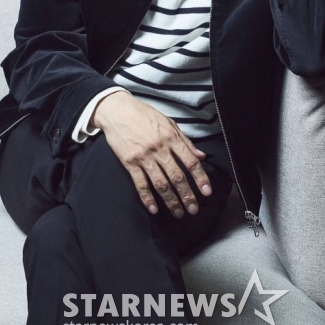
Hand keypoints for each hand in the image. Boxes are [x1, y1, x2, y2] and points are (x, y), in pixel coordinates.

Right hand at [91, 91, 212, 217]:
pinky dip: (147, 198)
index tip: (207, 192)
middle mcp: (159, 148)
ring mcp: (144, 157)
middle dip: (187, 195)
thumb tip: (201, 156)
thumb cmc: (144, 115)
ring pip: (160, 183)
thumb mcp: (169, 122)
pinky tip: (154, 209)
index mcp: (171, 137)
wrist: (117, 110)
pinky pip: (140, 184)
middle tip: (194, 210)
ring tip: (178, 213)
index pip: (190, 161)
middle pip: (177, 176)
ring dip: (171, 201)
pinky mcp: (129, 162)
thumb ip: (185, 140)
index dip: (200, 178)